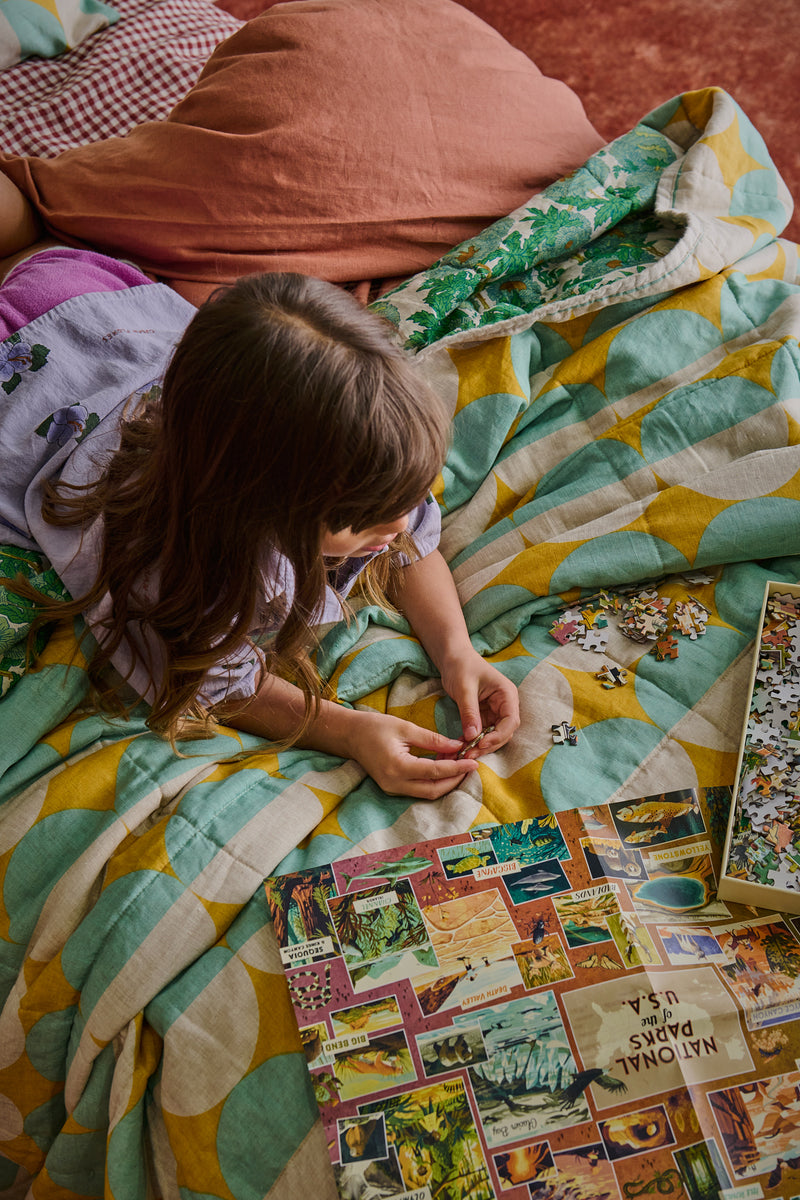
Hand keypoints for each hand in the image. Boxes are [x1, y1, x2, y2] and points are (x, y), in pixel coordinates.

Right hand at [346, 710, 478, 799]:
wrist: (349, 735)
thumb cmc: (375, 727)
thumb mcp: (406, 727)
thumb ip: (432, 739)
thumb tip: (457, 746)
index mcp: (398, 767)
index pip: (435, 772)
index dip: (457, 768)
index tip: (473, 762)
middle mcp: (395, 783)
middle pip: (433, 790)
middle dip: (454, 780)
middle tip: (469, 764)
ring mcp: (392, 789)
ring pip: (427, 793)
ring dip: (445, 781)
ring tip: (456, 762)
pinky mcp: (392, 788)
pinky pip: (418, 789)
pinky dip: (433, 780)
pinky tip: (441, 765)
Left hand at [439, 649, 519, 757]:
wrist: (452, 658)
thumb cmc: (461, 666)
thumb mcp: (464, 688)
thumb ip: (469, 712)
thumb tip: (473, 736)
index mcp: (507, 694)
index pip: (510, 721)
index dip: (498, 736)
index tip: (480, 744)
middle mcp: (505, 705)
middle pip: (504, 732)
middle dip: (488, 745)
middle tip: (469, 754)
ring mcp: (495, 711)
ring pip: (494, 736)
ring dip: (480, 746)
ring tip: (464, 753)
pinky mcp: (485, 716)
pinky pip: (483, 733)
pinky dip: (473, 741)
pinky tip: (462, 747)